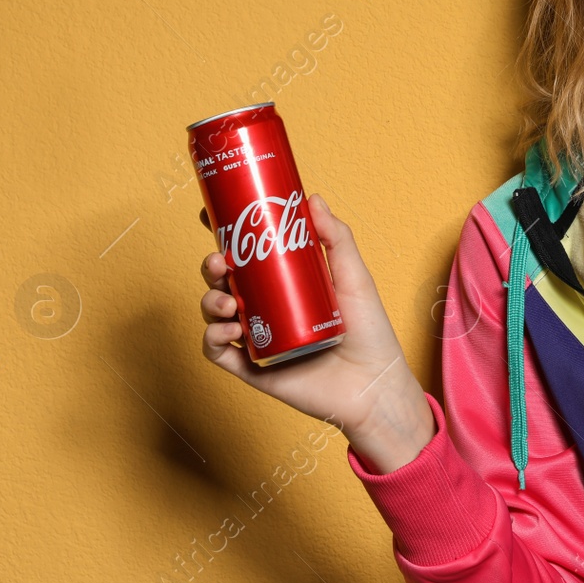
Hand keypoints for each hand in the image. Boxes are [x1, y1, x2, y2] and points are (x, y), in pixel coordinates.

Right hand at [197, 192, 435, 472]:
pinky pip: (218, 353)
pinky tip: (228, 331)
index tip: (212, 216)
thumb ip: (335, 238)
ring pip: (215, 314)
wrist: (373, 385)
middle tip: (220, 263)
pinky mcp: (253, 368)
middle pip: (224, 281)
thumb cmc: (368, 331)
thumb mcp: (353, 276)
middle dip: (212, 267)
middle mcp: (266, 308)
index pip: (247, 255)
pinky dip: (213, 339)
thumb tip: (311, 198)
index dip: (225, 236)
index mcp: (284, 284)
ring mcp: (257, 338)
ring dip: (210, 302)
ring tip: (229, 303)